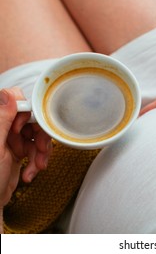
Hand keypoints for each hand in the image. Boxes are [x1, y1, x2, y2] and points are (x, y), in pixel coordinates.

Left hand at [0, 88, 51, 208]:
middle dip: (40, 137)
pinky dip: (37, 161)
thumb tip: (9, 94)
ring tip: (37, 166)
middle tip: (42, 149)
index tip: (26, 129)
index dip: (28, 115)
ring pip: (37, 136)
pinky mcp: (19, 152)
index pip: (18, 104)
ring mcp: (12, 141)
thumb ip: (2, 119)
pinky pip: (36, 150)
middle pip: (32, 121)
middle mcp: (4, 129)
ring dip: (41, 153)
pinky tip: (30, 172)